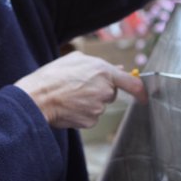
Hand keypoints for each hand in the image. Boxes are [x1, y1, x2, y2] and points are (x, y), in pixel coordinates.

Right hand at [15, 51, 147, 128]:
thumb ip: (100, 64)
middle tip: (79, 86)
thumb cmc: (53, 76)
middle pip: (111, 94)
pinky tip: (69, 107)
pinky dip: (82, 113)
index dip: (141, 91)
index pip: (132, 83)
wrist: (37, 98)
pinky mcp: (90, 121)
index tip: (143, 97)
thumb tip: (119, 69)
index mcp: (104, 72)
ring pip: (99, 106)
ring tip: (69, 95)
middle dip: (100, 91)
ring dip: (89, 102)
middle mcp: (105, 90)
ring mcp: (99, 107)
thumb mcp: (76, 60)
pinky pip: (91, 117)